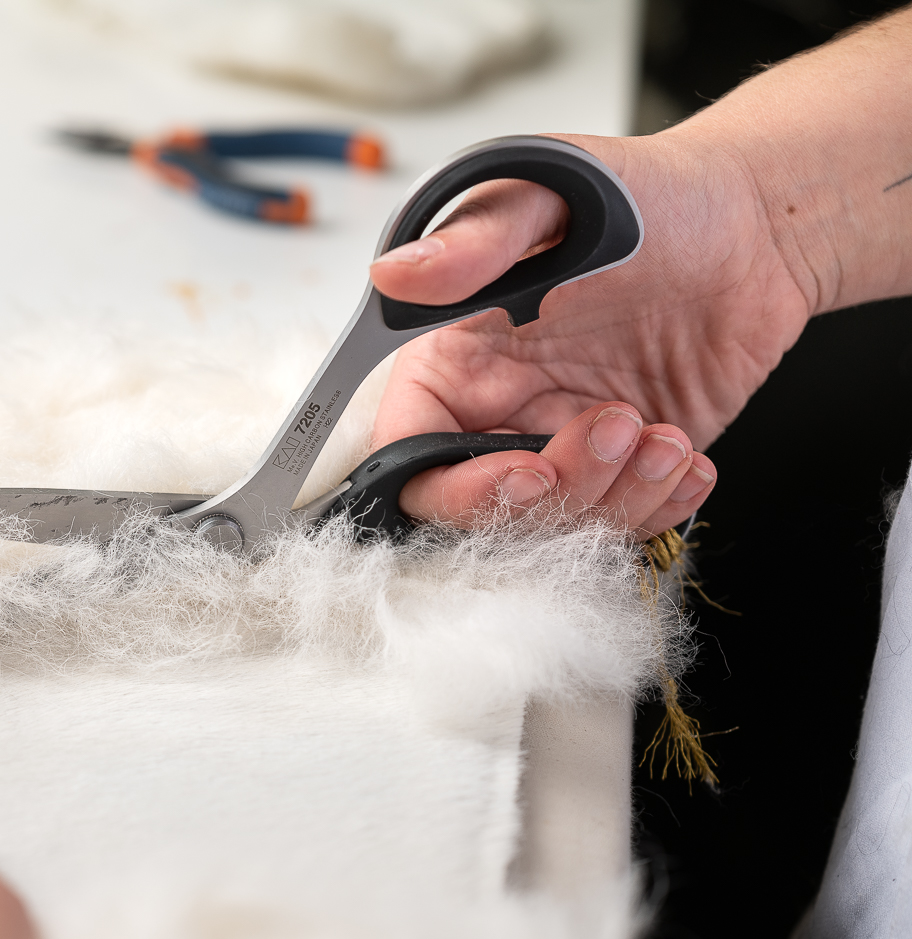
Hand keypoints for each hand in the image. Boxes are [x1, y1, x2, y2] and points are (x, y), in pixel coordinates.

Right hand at [365, 131, 811, 534]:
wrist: (759, 220)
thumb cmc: (653, 195)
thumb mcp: (552, 194)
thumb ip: (472, 243)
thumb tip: (394, 274)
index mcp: (455, 359)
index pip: (411, 455)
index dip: (458, 485)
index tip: (532, 469)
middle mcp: (499, 411)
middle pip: (486, 509)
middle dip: (560, 492)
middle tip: (620, 426)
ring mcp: (564, 443)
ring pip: (560, 527)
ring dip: (619, 499)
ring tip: (663, 434)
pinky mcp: (626, 467)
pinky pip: (625, 523)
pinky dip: (659, 507)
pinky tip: (684, 454)